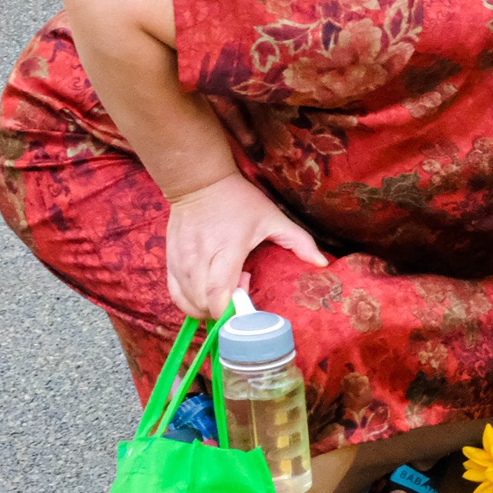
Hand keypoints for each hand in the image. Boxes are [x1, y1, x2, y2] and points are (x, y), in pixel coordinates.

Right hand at [163, 171, 328, 319]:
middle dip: (224, 309)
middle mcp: (199, 259)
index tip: (247, 297)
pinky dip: (191, 303)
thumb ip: (298, 241)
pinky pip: (176, 296)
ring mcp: (181, 262)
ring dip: (208, 307)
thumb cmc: (238, 200)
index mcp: (226, 249)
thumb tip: (323, 263)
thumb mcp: (272, 217)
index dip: (232, 308)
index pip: (219, 294)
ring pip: (188, 304)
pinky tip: (208, 292)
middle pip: (204, 304)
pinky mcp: (169, 263)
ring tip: (226, 286)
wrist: (198, 182)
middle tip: (241, 288)